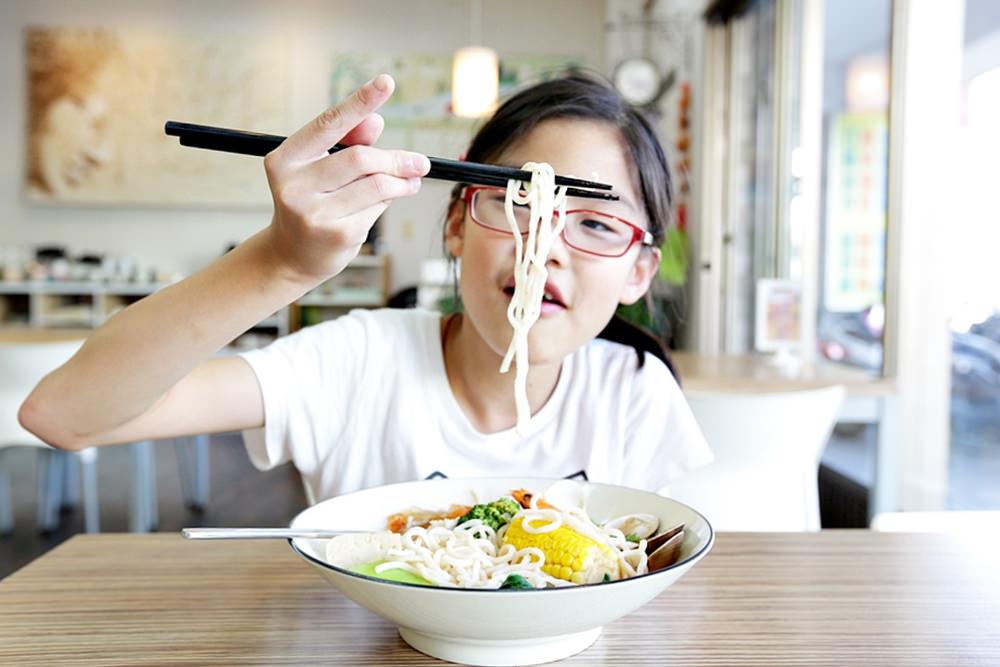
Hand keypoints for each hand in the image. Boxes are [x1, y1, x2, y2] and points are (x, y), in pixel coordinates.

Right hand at [262, 74, 429, 283]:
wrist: (293, 255)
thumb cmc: (312, 201)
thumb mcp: (322, 167)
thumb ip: (349, 142)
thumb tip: (376, 120)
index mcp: (285, 159)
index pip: (329, 124)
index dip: (360, 102)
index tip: (386, 82)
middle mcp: (293, 185)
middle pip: (361, 158)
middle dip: (396, 159)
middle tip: (420, 163)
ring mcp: (313, 213)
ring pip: (376, 185)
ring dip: (401, 182)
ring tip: (411, 181)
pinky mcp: (337, 235)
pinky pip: (376, 210)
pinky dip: (387, 203)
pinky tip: (386, 204)